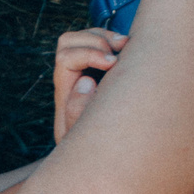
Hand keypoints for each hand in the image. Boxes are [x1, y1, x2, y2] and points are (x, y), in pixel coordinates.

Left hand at [51, 25, 127, 143]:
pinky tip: (129, 47)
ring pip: (83, 37)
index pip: (66, 59)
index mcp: (65, 94)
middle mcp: (70, 80)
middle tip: (118, 54)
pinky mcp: (100, 69)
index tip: (112, 64)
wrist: (99, 157)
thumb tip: (84, 82)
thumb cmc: (93, 149)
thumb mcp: (83, 139)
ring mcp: (83, 72)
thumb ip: (79, 113)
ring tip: (126, 45)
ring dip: (105, 36)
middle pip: (67, 42)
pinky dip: (113, 39)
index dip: (88, 55)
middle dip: (94, 41)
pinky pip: (99, 42)